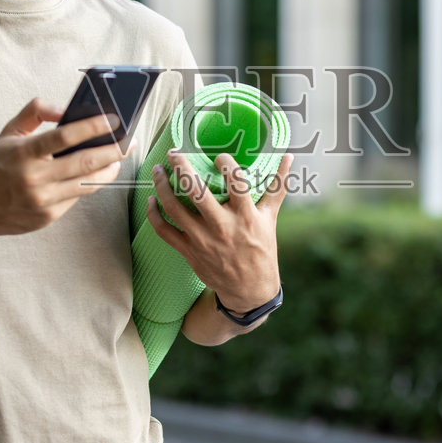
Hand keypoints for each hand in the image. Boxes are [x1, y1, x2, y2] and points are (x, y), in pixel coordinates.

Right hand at [0, 98, 125, 237]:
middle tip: (129, 141)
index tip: (114, 119)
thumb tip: (65, 108)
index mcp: (24, 153)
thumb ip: (35, 111)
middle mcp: (34, 178)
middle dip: (113, 151)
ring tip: (120, 157)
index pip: (64, 136)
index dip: (92, 126)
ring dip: (110, 169)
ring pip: (88, 183)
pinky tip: (98, 173)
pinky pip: (77, 197)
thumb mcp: (8, 132)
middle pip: (85, 162)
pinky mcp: (49, 216)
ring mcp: (43, 200)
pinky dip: (89, 183)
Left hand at [145, 150, 293, 310]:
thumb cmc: (261, 248)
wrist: (249, 289)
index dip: (226, 164)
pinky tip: (152, 200)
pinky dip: (154, 215)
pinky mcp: (189, 252)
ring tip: (158, 170)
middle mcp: (223, 227)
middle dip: (182, 168)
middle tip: (174, 152)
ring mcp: (203, 240)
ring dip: (162, 187)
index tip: (218, 156)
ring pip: (175, 209)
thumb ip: (277, 186)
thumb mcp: (271, 217)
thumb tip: (289, 157)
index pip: (236, 183)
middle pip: (197, 192)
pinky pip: (165, 231)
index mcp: (246, 216)